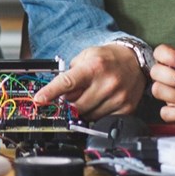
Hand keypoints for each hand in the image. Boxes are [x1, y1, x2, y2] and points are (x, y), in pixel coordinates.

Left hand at [30, 44, 145, 118]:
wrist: (135, 60)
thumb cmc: (107, 58)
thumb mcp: (86, 56)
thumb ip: (70, 73)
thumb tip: (57, 93)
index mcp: (94, 67)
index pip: (67, 82)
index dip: (50, 92)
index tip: (39, 100)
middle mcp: (107, 82)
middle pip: (76, 105)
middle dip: (68, 103)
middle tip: (70, 97)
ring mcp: (118, 97)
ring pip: (88, 115)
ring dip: (82, 110)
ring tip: (88, 96)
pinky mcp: (126, 108)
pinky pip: (102, 119)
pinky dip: (95, 114)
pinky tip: (99, 102)